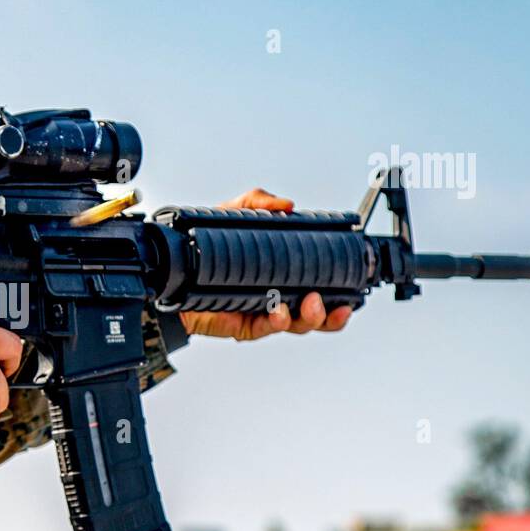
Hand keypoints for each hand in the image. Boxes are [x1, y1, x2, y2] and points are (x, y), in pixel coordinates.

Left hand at [179, 188, 353, 340]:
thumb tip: (286, 205)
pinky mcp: (242, 324)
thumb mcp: (234, 215)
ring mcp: (261, 312)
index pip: (320, 287)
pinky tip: (279, 311)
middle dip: (331, 314)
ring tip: (311, 304)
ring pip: (296, 325)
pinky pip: (265, 328)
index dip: (339, 293)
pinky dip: (276, 320)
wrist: (175, 268)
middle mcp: (278, 296)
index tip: (353, 290)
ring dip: (310, 318)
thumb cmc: (206, 247)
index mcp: (284, 275)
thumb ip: (258, 202)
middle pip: (316, 315)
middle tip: (334, 303)